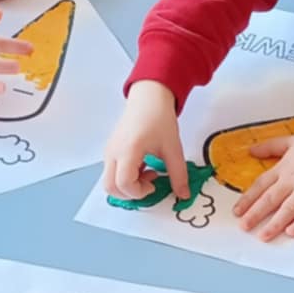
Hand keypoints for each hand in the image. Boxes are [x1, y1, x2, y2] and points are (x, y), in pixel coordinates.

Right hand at [103, 81, 188, 202]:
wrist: (149, 97)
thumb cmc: (158, 117)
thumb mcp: (173, 148)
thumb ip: (178, 174)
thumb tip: (184, 195)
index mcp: (128, 150)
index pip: (124, 184)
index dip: (139, 192)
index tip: (154, 185)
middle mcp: (113, 152)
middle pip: (110, 187)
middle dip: (130, 194)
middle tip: (149, 185)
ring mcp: (109, 152)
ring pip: (110, 181)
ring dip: (128, 186)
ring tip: (148, 173)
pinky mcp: (111, 151)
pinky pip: (112, 172)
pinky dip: (126, 177)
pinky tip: (143, 166)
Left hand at [235, 121, 293, 240]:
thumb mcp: (293, 140)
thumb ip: (271, 147)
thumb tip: (251, 150)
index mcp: (285, 167)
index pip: (261, 185)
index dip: (247, 199)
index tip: (237, 211)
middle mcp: (293, 179)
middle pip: (270, 199)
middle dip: (255, 214)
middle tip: (244, 227)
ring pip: (287, 209)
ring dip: (274, 224)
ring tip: (263, 236)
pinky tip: (291, 232)